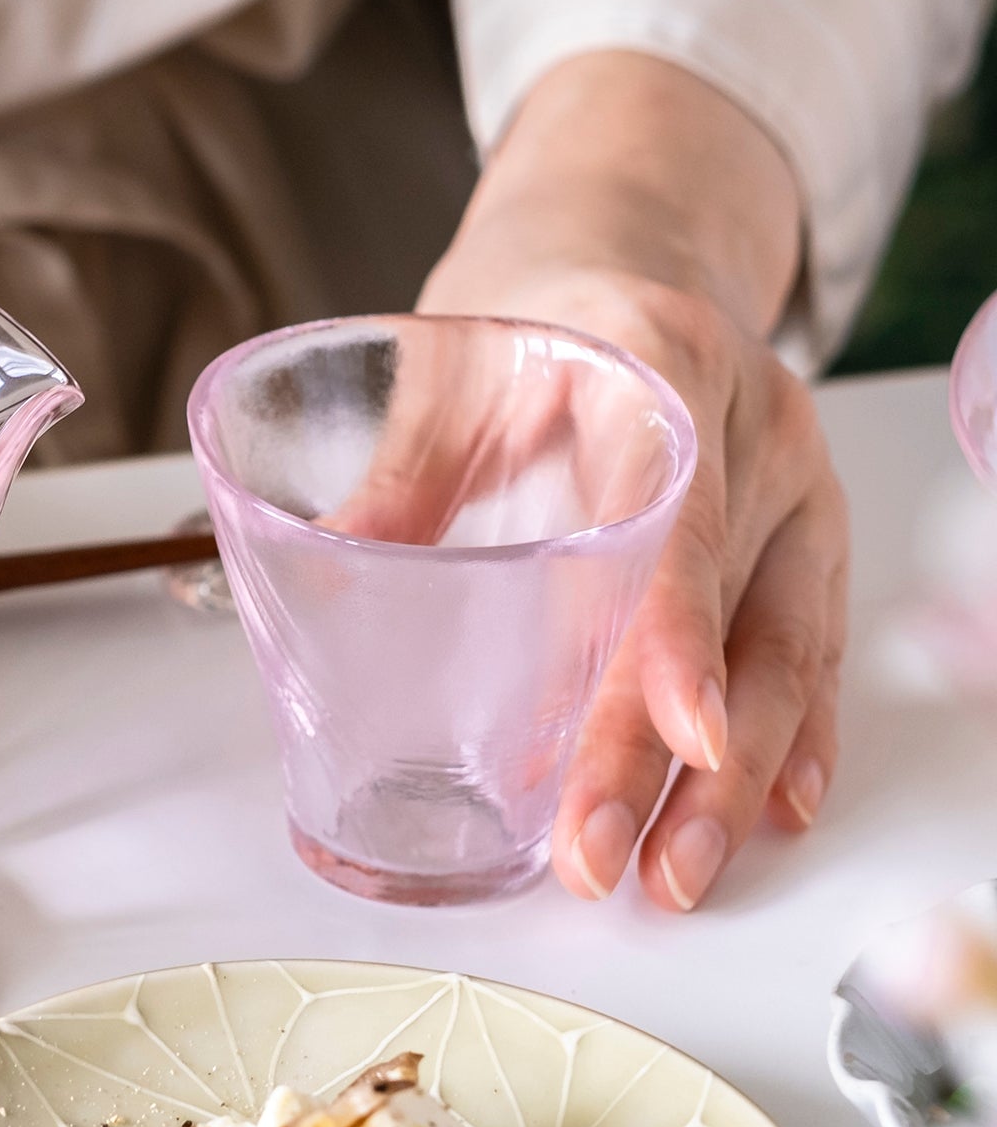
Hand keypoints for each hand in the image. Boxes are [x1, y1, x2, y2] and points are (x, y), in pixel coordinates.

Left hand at [417, 53, 844, 910]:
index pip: (677, 515)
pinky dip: (791, 736)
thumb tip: (317, 585)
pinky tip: (771, 812)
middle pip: (731, 609)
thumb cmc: (533, 308)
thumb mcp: (447, 369)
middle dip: (674, 758)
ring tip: (678, 877)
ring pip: (785, 647)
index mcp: (657, 362)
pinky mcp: (801, 530)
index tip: (678, 734)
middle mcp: (750, 423)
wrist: (622, 248)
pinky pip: (809, 642)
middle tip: (609, 860)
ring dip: (735, 779)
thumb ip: (395, 477)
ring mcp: (789, 482)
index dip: (676, 634)